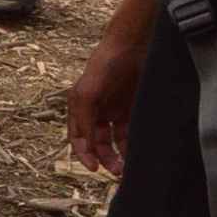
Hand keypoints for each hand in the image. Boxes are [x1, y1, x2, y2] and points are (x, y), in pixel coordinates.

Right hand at [67, 35, 142, 176]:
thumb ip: (84, 119)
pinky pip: (131, 132)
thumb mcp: (88, 92)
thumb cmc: (105, 64)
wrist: (133, 45)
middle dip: (104, 158)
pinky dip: (133, 144)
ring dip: (119, 155)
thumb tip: (85, 145)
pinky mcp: (132, 108)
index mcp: (79, 106)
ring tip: (128, 167)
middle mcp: (95, 111)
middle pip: (97, 142)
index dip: (83, 153)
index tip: (93, 168)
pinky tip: (138, 153)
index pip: (78, 137)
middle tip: (116, 171)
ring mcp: (114, 110)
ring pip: (115, 140)